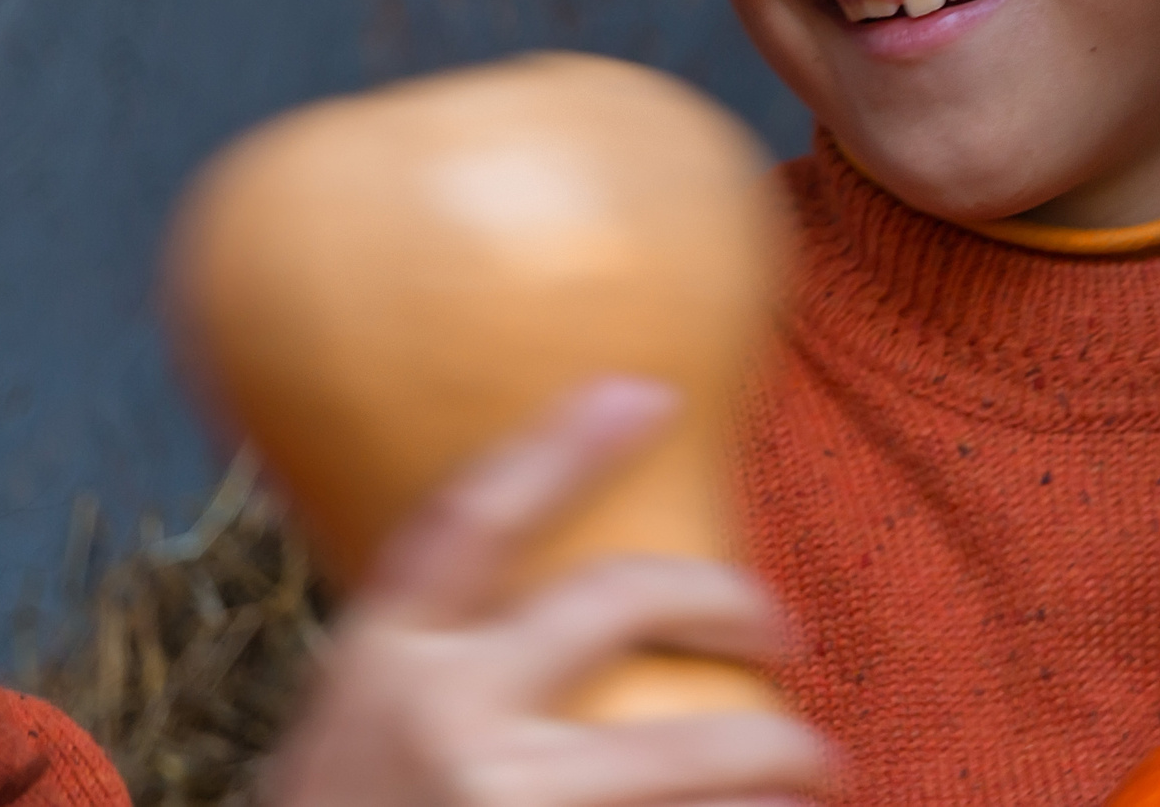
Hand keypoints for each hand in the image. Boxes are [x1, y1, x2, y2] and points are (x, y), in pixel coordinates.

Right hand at [264, 376, 831, 805]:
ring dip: (779, 760)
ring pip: (698, 752)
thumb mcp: (347, 742)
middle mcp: (445, 725)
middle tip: (786, 637)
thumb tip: (581, 613)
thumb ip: (436, 672)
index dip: (562, 443)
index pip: (476, 516)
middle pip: (620, 602)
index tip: (651, 390)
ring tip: (812, 772)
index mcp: (379, 665)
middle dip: (734, 603)